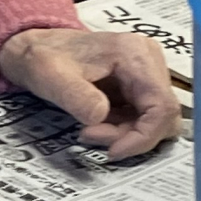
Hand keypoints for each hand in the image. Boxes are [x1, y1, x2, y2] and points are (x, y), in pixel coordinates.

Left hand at [0, 27, 178, 161]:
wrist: (38, 48)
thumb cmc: (44, 58)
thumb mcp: (51, 76)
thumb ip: (76, 96)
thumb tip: (100, 117)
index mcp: (136, 54)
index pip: (162, 106)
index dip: (143, 137)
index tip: (112, 151)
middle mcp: (150, 61)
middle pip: (162, 116)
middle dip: (130, 136)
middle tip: (91, 135)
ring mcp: (147, 73)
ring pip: (156, 120)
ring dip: (126, 134)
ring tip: (91, 129)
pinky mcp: (140, 85)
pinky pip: (144, 118)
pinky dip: (123, 129)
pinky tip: (97, 124)